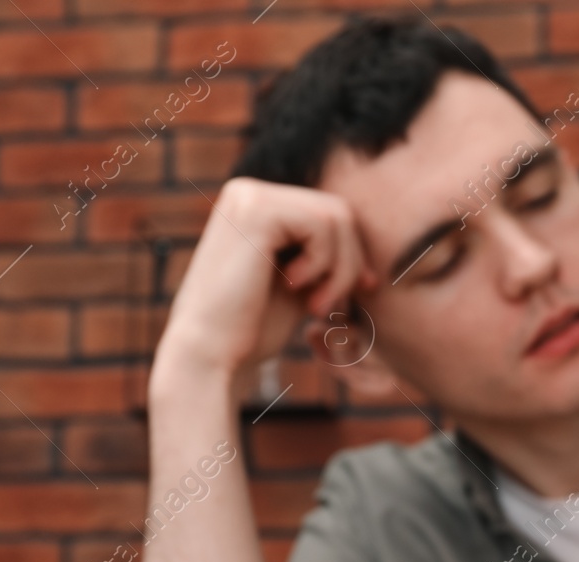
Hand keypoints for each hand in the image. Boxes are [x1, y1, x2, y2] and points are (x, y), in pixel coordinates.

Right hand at [153, 177, 376, 386]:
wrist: (209, 354)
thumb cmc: (251, 329)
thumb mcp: (298, 285)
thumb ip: (323, 260)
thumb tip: (369, 253)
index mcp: (255, 205)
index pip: (328, 214)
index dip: (351, 256)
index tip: (354, 295)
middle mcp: (248, 191)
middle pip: (336, 210)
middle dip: (349, 263)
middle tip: (332, 307)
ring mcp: (250, 196)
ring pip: (335, 217)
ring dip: (340, 270)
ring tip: (316, 306)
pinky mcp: (257, 211)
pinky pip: (323, 225)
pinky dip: (324, 265)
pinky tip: (294, 288)